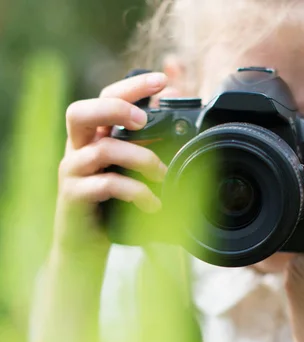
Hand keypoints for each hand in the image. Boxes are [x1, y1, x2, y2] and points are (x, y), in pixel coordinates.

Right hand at [55, 72, 168, 256]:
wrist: (85, 248)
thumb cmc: (110, 208)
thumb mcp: (128, 175)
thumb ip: (145, 152)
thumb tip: (180, 131)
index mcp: (91, 138)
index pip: (105, 98)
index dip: (132, 87)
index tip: (163, 80)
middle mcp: (76, 150)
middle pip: (81, 112)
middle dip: (116, 109)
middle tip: (144, 120)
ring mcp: (72, 172)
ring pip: (102, 150)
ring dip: (141, 159)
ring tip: (164, 175)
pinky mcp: (74, 196)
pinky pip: (106, 185)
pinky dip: (136, 192)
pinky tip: (153, 204)